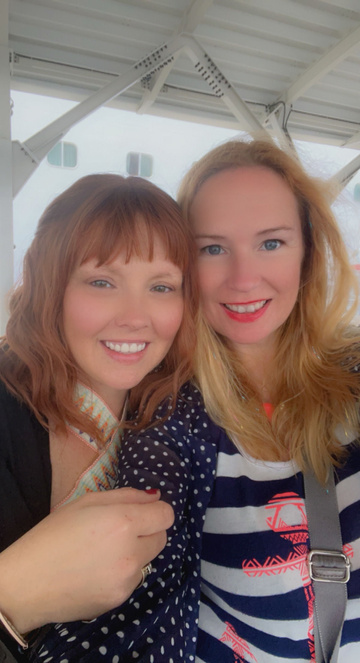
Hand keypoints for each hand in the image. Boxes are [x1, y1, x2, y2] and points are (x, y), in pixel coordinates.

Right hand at [0, 488, 172, 632]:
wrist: (28, 583)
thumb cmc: (52, 535)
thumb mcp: (86, 502)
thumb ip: (126, 496)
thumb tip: (155, 497)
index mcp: (123, 522)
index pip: (166, 515)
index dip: (155, 511)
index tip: (142, 512)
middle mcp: (131, 551)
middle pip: (162, 537)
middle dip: (148, 531)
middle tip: (120, 531)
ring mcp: (128, 579)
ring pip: (149, 560)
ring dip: (136, 553)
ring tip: (104, 553)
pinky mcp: (121, 599)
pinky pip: (133, 579)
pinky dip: (124, 573)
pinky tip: (98, 571)